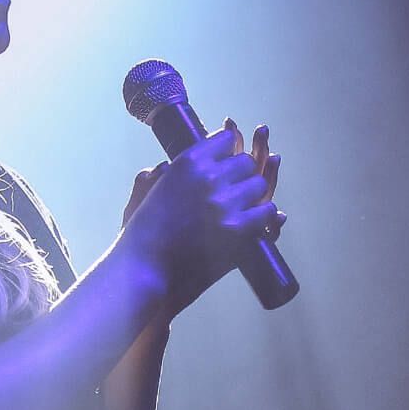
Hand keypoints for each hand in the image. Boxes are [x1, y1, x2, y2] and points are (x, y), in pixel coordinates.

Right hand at [121, 120, 286, 315]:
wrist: (143, 270)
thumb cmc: (142, 235)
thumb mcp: (148, 191)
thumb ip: (160, 174)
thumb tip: (165, 167)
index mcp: (188, 162)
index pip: (226, 139)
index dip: (229, 154)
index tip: (226, 168)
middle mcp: (208, 176)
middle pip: (246, 162)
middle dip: (243, 177)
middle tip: (235, 195)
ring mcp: (224, 202)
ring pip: (259, 184)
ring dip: (254, 197)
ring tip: (244, 211)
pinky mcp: (237, 229)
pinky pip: (267, 211)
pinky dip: (263, 217)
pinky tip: (253, 225)